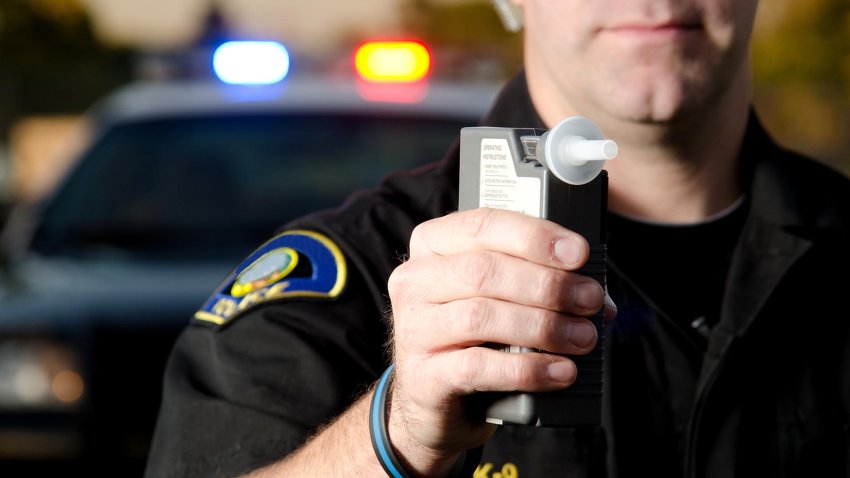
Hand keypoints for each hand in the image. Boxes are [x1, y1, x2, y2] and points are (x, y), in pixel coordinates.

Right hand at [385, 208, 609, 474]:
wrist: (435, 400)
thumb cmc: (473, 336)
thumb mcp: (498, 297)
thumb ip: (539, 282)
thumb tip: (599, 297)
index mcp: (433, 245)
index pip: (482, 225)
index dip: (534, 236)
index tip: (578, 253)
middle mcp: (415, 281)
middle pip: (484, 271)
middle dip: (547, 284)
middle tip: (590, 299)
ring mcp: (412, 329)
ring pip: (480, 317)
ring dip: (543, 326)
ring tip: (583, 337)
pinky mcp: (422, 376)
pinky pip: (477, 367)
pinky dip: (527, 369)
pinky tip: (559, 371)